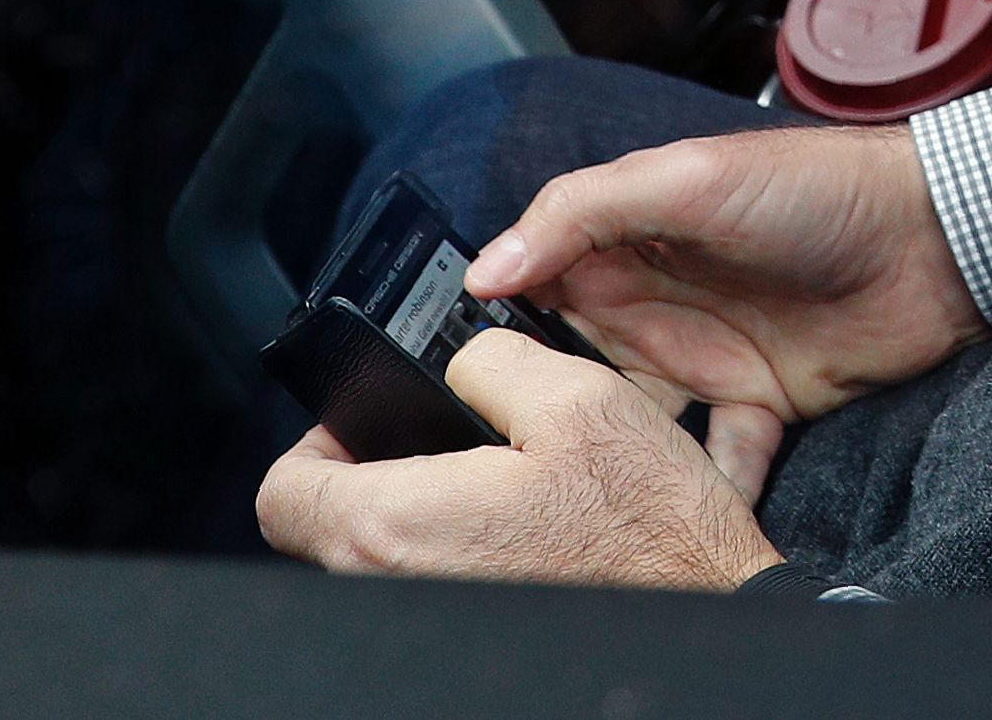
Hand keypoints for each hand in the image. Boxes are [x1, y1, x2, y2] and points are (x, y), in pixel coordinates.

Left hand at [255, 330, 782, 589]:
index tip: (359, 425)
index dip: (314, 445)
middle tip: (430, 442)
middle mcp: (400, 588)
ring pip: (376, 562)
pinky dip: (451, 552)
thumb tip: (461, 362)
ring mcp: (433, 618)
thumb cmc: (651, 528)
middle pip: (324, 530)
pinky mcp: (472, 632)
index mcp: (400, 527)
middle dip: (365, 476)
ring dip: (411, 515)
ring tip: (479, 481)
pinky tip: (511, 527)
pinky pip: (425, 586)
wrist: (708, 613)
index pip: (283, 496)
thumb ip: (491, 360)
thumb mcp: (577, 398)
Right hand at [461, 124, 981, 502]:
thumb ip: (582, 211)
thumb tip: (487, 267)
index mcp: (626, 240)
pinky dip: (708, 493)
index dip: (499, 334)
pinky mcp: (762, 405)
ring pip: (640, 429)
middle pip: (579, 374)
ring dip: (623, 464)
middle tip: (516, 470)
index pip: (539, 289)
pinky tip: (688, 520)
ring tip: (592, 509)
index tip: (459, 388)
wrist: (935, 240)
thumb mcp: (686, 176)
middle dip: (550, 420)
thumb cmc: (815, 187)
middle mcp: (657, 303)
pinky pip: (720, 462)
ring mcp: (708, 358)